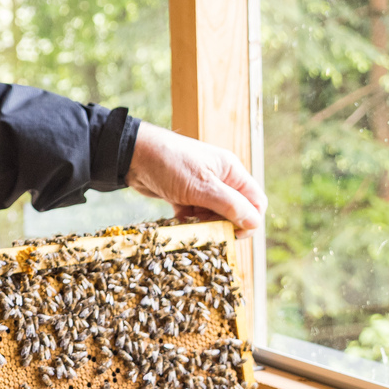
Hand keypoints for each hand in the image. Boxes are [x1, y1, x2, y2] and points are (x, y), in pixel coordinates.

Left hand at [127, 123, 267, 234]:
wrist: (132, 155)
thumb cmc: (170, 163)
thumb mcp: (203, 186)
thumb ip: (230, 205)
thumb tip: (255, 223)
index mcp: (231, 171)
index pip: (256, 201)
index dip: (250, 220)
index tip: (235, 234)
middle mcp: (220, 178)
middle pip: (235, 210)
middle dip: (224, 224)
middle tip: (208, 231)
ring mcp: (200, 186)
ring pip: (213, 214)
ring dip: (205, 224)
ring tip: (190, 224)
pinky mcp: (183, 194)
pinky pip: (194, 214)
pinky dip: (188, 221)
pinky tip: (178, 221)